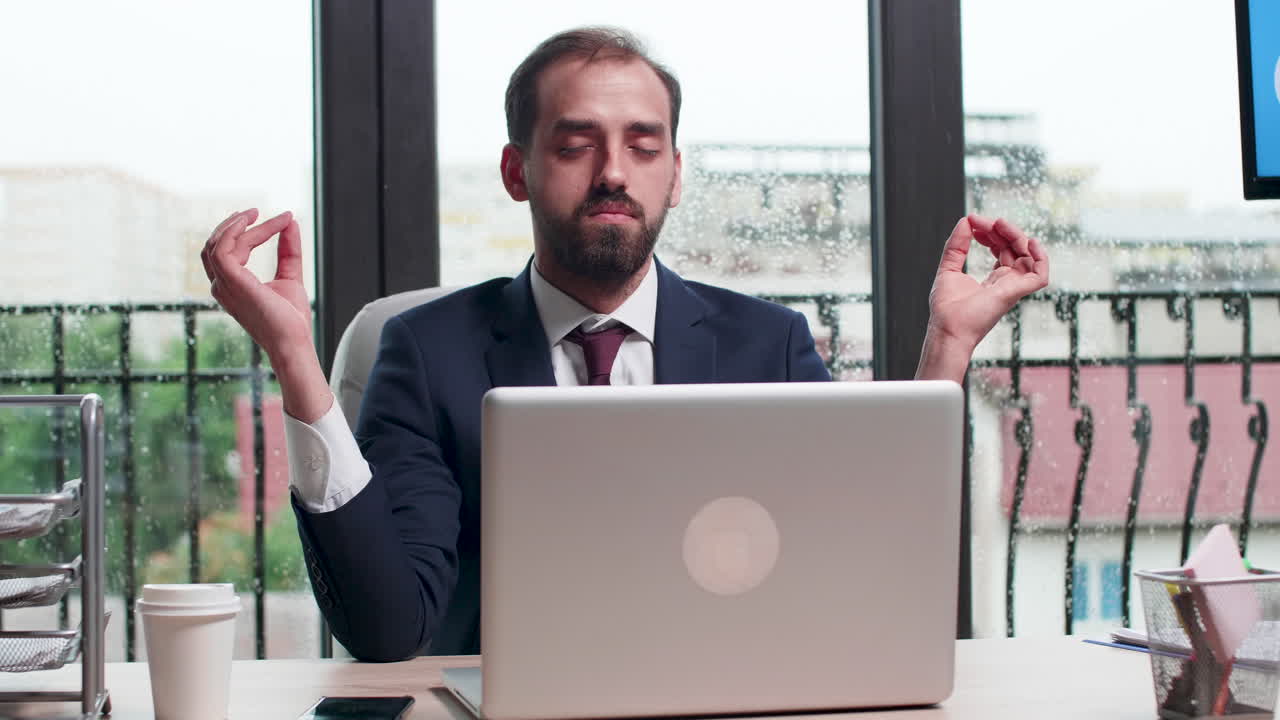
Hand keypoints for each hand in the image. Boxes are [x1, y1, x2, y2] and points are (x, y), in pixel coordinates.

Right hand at [200, 208, 310, 362]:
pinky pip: (222, 248)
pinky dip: (235, 231)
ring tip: (257, 213)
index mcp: (231, 286)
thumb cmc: (290, 318)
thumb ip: (288, 250)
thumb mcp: (290, 276)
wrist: (294, 341)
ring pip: (219, 243)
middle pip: (216, 244)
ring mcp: (224, 285)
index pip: (226, 251)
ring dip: (238, 224)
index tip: (272, 219)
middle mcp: (221, 285)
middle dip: (234, 224)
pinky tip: (252, 222)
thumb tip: (290, 222)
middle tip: (257, 211)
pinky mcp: (232, 282)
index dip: (244, 231)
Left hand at [915, 214, 1048, 381]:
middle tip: (983, 221)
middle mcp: (1007, 282)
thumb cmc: (947, 307)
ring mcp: (1013, 286)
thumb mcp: (949, 268)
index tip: (973, 221)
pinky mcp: (1016, 292)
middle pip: (1015, 248)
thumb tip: (965, 221)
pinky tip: (1028, 242)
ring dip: (1016, 235)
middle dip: (1002, 230)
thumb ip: (956, 246)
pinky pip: (1041, 274)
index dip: (991, 232)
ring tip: (999, 224)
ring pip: (1028, 255)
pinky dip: (1040, 257)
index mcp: (994, 279)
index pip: (1001, 248)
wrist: (948, 328)